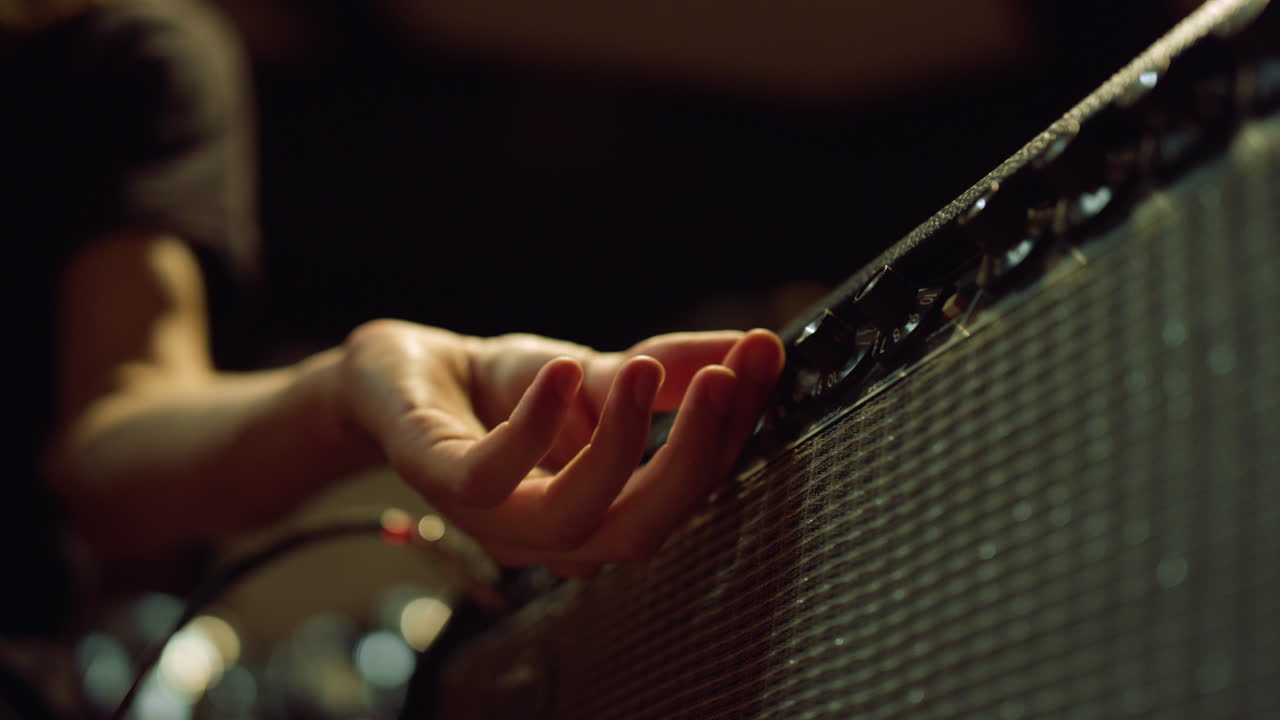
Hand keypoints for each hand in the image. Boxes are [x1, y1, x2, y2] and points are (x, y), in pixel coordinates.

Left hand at [339, 320, 784, 575]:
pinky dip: (534, 429)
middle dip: (695, 456)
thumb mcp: (600, 372)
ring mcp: (489, 515)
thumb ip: (673, 371)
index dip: (730, 434)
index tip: (763, 364)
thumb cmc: (502, 390)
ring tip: (643, 372)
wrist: (399, 376)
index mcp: (599, 512)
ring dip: (622, 447)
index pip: (683, 493)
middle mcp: (549, 533)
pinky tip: (565, 370)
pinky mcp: (436, 476)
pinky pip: (489, 477)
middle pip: (640, 529)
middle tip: (728, 381)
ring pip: (572, 520)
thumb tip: (759, 348)